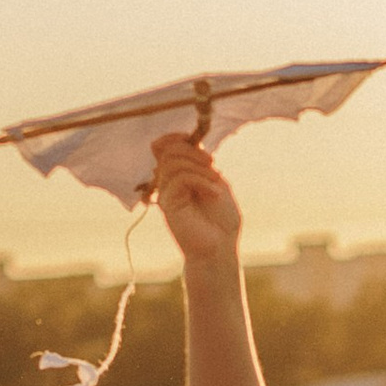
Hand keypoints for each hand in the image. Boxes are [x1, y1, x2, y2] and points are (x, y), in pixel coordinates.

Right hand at [150, 130, 240, 264]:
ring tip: (216, 182)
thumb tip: (191, 143)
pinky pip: (180, 179)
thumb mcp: (216, 183)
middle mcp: (169, 183)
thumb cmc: (222, 220)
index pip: (164, 147)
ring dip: (198, 166)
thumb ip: (202, 163)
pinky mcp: (169, 205)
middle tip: (212, 164)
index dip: (175, 137)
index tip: (195, 140)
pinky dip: (200, 180)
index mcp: (180, 175)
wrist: (220, 248)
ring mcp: (167, 194)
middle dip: (191, 151)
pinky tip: (214, 194)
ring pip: (172, 162)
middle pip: (167, 151)